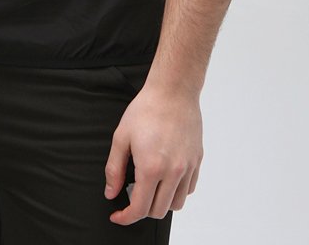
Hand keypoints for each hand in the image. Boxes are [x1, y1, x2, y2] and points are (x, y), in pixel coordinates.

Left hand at [103, 83, 202, 223]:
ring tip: (151, 188)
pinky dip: (177, 191)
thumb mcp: (122, 137)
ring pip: (177, 204)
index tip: (119, 215)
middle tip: (133, 195)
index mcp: (151, 168)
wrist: (173, 90)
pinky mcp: (196, 160)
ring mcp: (187, 167)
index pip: (140, 209)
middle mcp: (173, 172)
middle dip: (142, 210)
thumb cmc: (147, 109)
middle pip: (159, 211)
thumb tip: (111, 192)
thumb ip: (114, 169)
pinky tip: (166, 178)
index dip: (126, 218)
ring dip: (162, 202)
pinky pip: (189, 188)